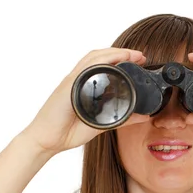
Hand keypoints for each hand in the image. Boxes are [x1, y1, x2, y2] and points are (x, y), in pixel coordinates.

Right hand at [21, 48, 149, 155]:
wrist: (48, 140)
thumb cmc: (68, 131)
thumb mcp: (103, 124)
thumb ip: (123, 119)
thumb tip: (144, 116)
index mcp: (85, 86)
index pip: (104, 65)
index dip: (121, 58)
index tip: (139, 61)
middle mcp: (78, 80)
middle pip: (100, 57)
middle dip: (121, 53)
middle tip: (140, 56)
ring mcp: (72, 81)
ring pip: (93, 59)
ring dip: (113, 53)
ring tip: (131, 55)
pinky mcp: (67, 86)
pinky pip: (84, 69)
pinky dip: (99, 63)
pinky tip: (111, 61)